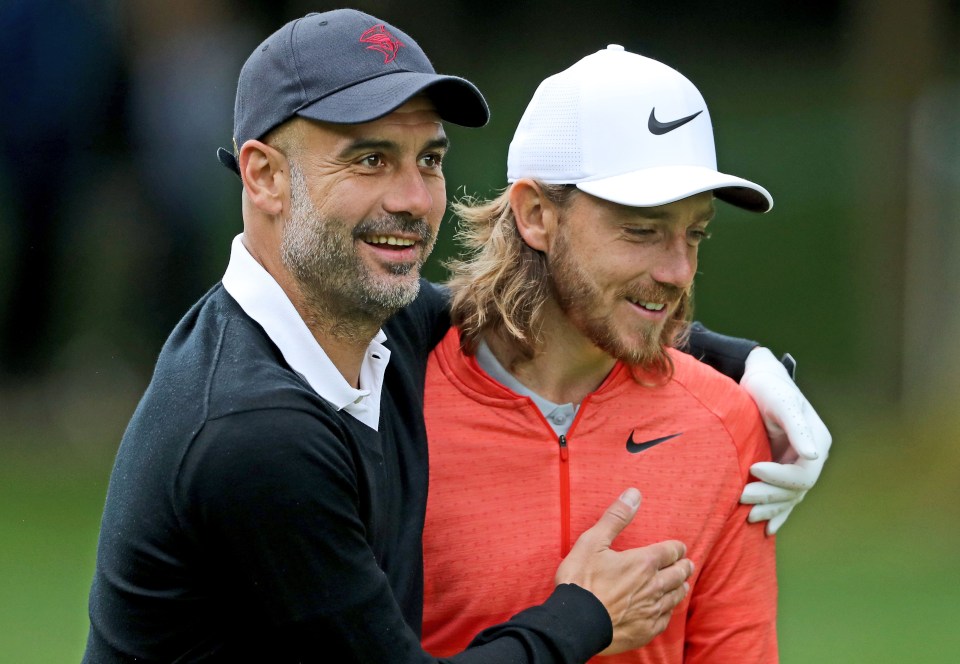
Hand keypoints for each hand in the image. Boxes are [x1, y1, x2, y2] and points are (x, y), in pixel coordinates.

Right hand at [555, 488, 692, 654]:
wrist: (576, 623)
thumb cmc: (581, 580)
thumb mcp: (593, 541)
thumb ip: (616, 517)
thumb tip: (634, 494)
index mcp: (643, 563)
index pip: (670, 551)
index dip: (676, 548)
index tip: (680, 547)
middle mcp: (653, 586)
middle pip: (678, 574)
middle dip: (684, 567)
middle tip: (688, 564)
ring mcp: (651, 610)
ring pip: (675, 597)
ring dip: (680, 588)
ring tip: (682, 585)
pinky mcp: (645, 630)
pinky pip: (665, 619)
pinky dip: (668, 611)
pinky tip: (666, 610)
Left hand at [739, 347, 831, 534]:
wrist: (759, 381)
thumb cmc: (769, 388)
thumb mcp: (782, 403)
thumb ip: (797, 428)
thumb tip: (814, 455)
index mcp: (817, 441)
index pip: (803, 474)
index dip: (779, 477)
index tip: (752, 468)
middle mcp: (812, 457)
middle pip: (795, 490)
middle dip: (769, 496)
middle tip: (741, 496)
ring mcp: (798, 465)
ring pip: (789, 498)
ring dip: (770, 509)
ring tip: (748, 517)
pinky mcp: (784, 469)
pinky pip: (784, 498)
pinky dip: (777, 513)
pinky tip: (767, 528)